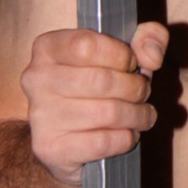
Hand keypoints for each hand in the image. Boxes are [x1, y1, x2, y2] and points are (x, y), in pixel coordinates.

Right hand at [20, 22, 167, 184]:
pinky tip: (127, 134)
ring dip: (137, 115)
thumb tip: (152, 56)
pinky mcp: (49, 148)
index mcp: (48, 47)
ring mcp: (39, 115)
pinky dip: (125, 139)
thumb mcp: (127, 53)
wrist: (67, 140)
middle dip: (136, 88)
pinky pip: (102, 142)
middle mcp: (36, 79)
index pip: (87, 45)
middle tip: (143, 93)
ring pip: (107, 113)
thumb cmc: (99, 88)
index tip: (132, 65)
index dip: (121, 56)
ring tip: (143, 115)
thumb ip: (149, 38)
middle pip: (102, 81)